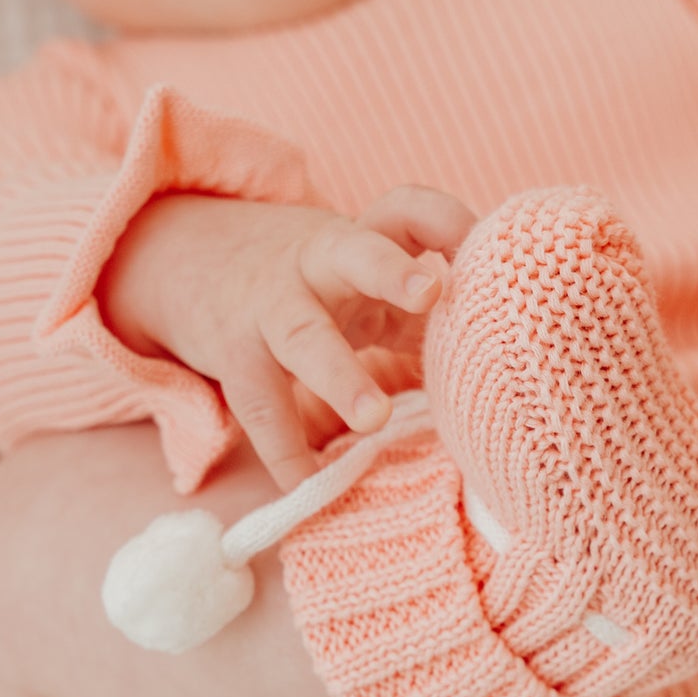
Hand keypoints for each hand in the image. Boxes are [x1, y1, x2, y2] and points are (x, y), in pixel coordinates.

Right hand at [99, 186, 477, 490]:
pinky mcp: (236, 356)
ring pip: (304, 336)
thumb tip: (502, 359)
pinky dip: (285, 449)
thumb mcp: (366, 281)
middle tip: (433, 293)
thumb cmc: (316, 285)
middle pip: (356, 253)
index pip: (406, 211)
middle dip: (391, 271)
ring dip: (340, 375)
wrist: (195, 263)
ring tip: (373, 417)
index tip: (479, 242)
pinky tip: (307, 485)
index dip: (443, 220)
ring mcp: (273, 308)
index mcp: (362, 242)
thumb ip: (423, 312)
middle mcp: (319, 265)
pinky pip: (260, 405)